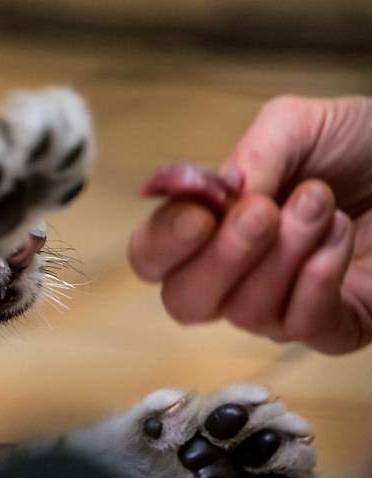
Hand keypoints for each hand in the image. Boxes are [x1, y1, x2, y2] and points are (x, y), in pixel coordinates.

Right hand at [129, 95, 371, 353]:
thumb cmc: (360, 143)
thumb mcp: (297, 125)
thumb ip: (252, 154)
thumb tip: (219, 193)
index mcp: (209, 227)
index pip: (152, 258)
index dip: (165, 242)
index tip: (202, 213)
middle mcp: (232, 276)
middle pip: (185, 302)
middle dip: (223, 259)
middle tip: (263, 213)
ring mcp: (278, 306)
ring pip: (246, 313)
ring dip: (285, 253)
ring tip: (320, 202)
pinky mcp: (331, 327)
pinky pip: (301, 327)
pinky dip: (318, 280)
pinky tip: (339, 239)